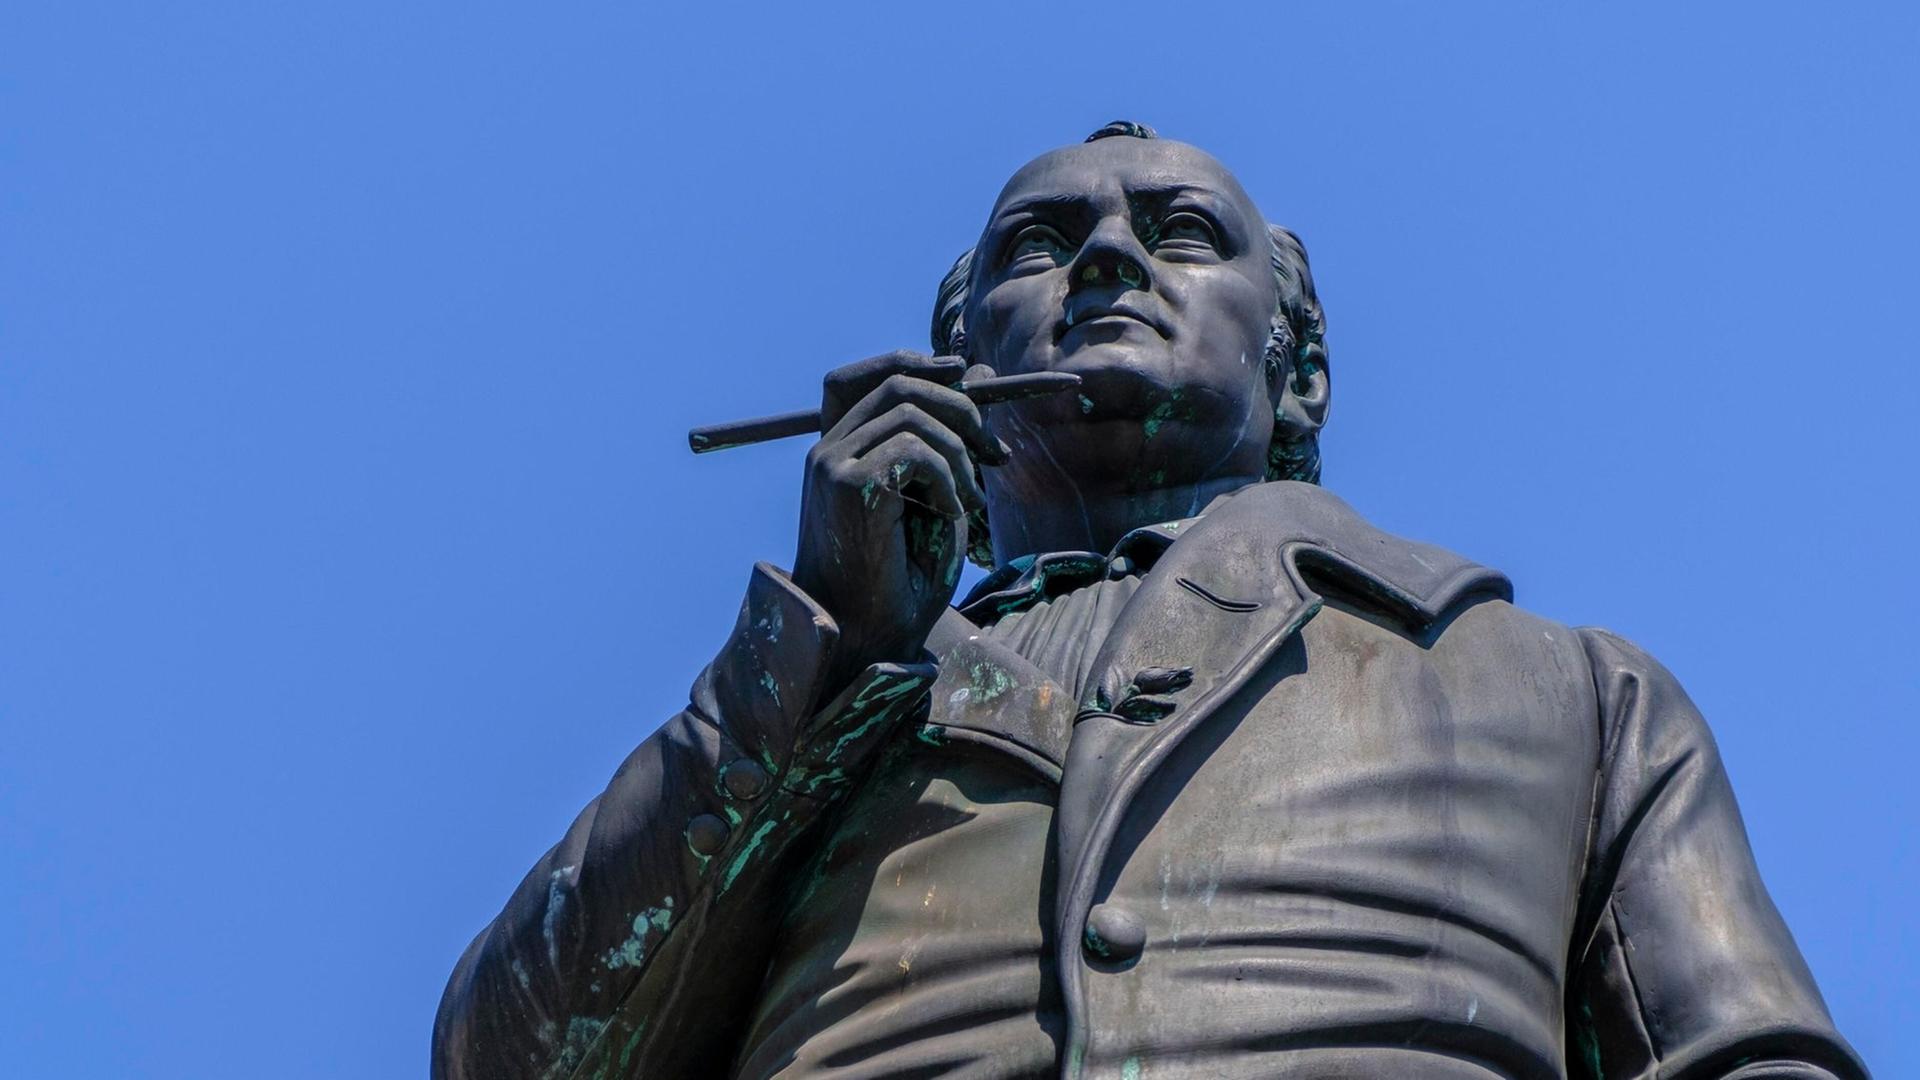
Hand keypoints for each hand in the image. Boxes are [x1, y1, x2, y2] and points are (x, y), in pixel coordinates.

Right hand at [791, 351, 1006, 691]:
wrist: (871, 638)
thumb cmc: (901, 580)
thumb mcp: (936, 494)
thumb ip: (948, 435)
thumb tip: (974, 371)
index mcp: (839, 451)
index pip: (863, 375)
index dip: (916, 363)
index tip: (968, 379)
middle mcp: (826, 450)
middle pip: (897, 381)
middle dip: (960, 405)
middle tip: (994, 452)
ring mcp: (831, 465)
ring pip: (911, 410)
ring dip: (959, 451)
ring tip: (970, 499)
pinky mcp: (846, 486)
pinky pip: (914, 448)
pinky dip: (947, 478)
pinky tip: (950, 515)